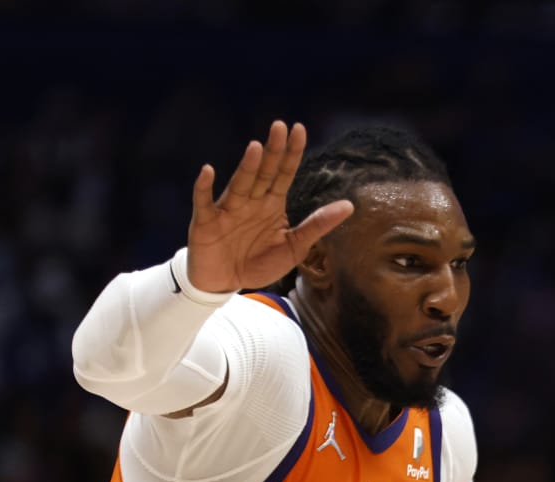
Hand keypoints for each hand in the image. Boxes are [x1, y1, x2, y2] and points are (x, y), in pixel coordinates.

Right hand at [187, 120, 353, 293]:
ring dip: (248, 166)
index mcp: (272, 203)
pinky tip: (208, 171)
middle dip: (273, 151)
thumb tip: (350, 205)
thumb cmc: (259, 262)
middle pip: (264, 172)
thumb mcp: (294, 245)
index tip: (299, 129)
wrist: (225, 282)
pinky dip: (204, 187)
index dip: (292, 153)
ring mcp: (228, 209)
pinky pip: (205, 201)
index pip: (285, 173)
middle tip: (280, 126)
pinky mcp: (206, 222)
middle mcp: (251, 201)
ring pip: (240, 183)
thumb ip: (318, 224)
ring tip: (256, 148)